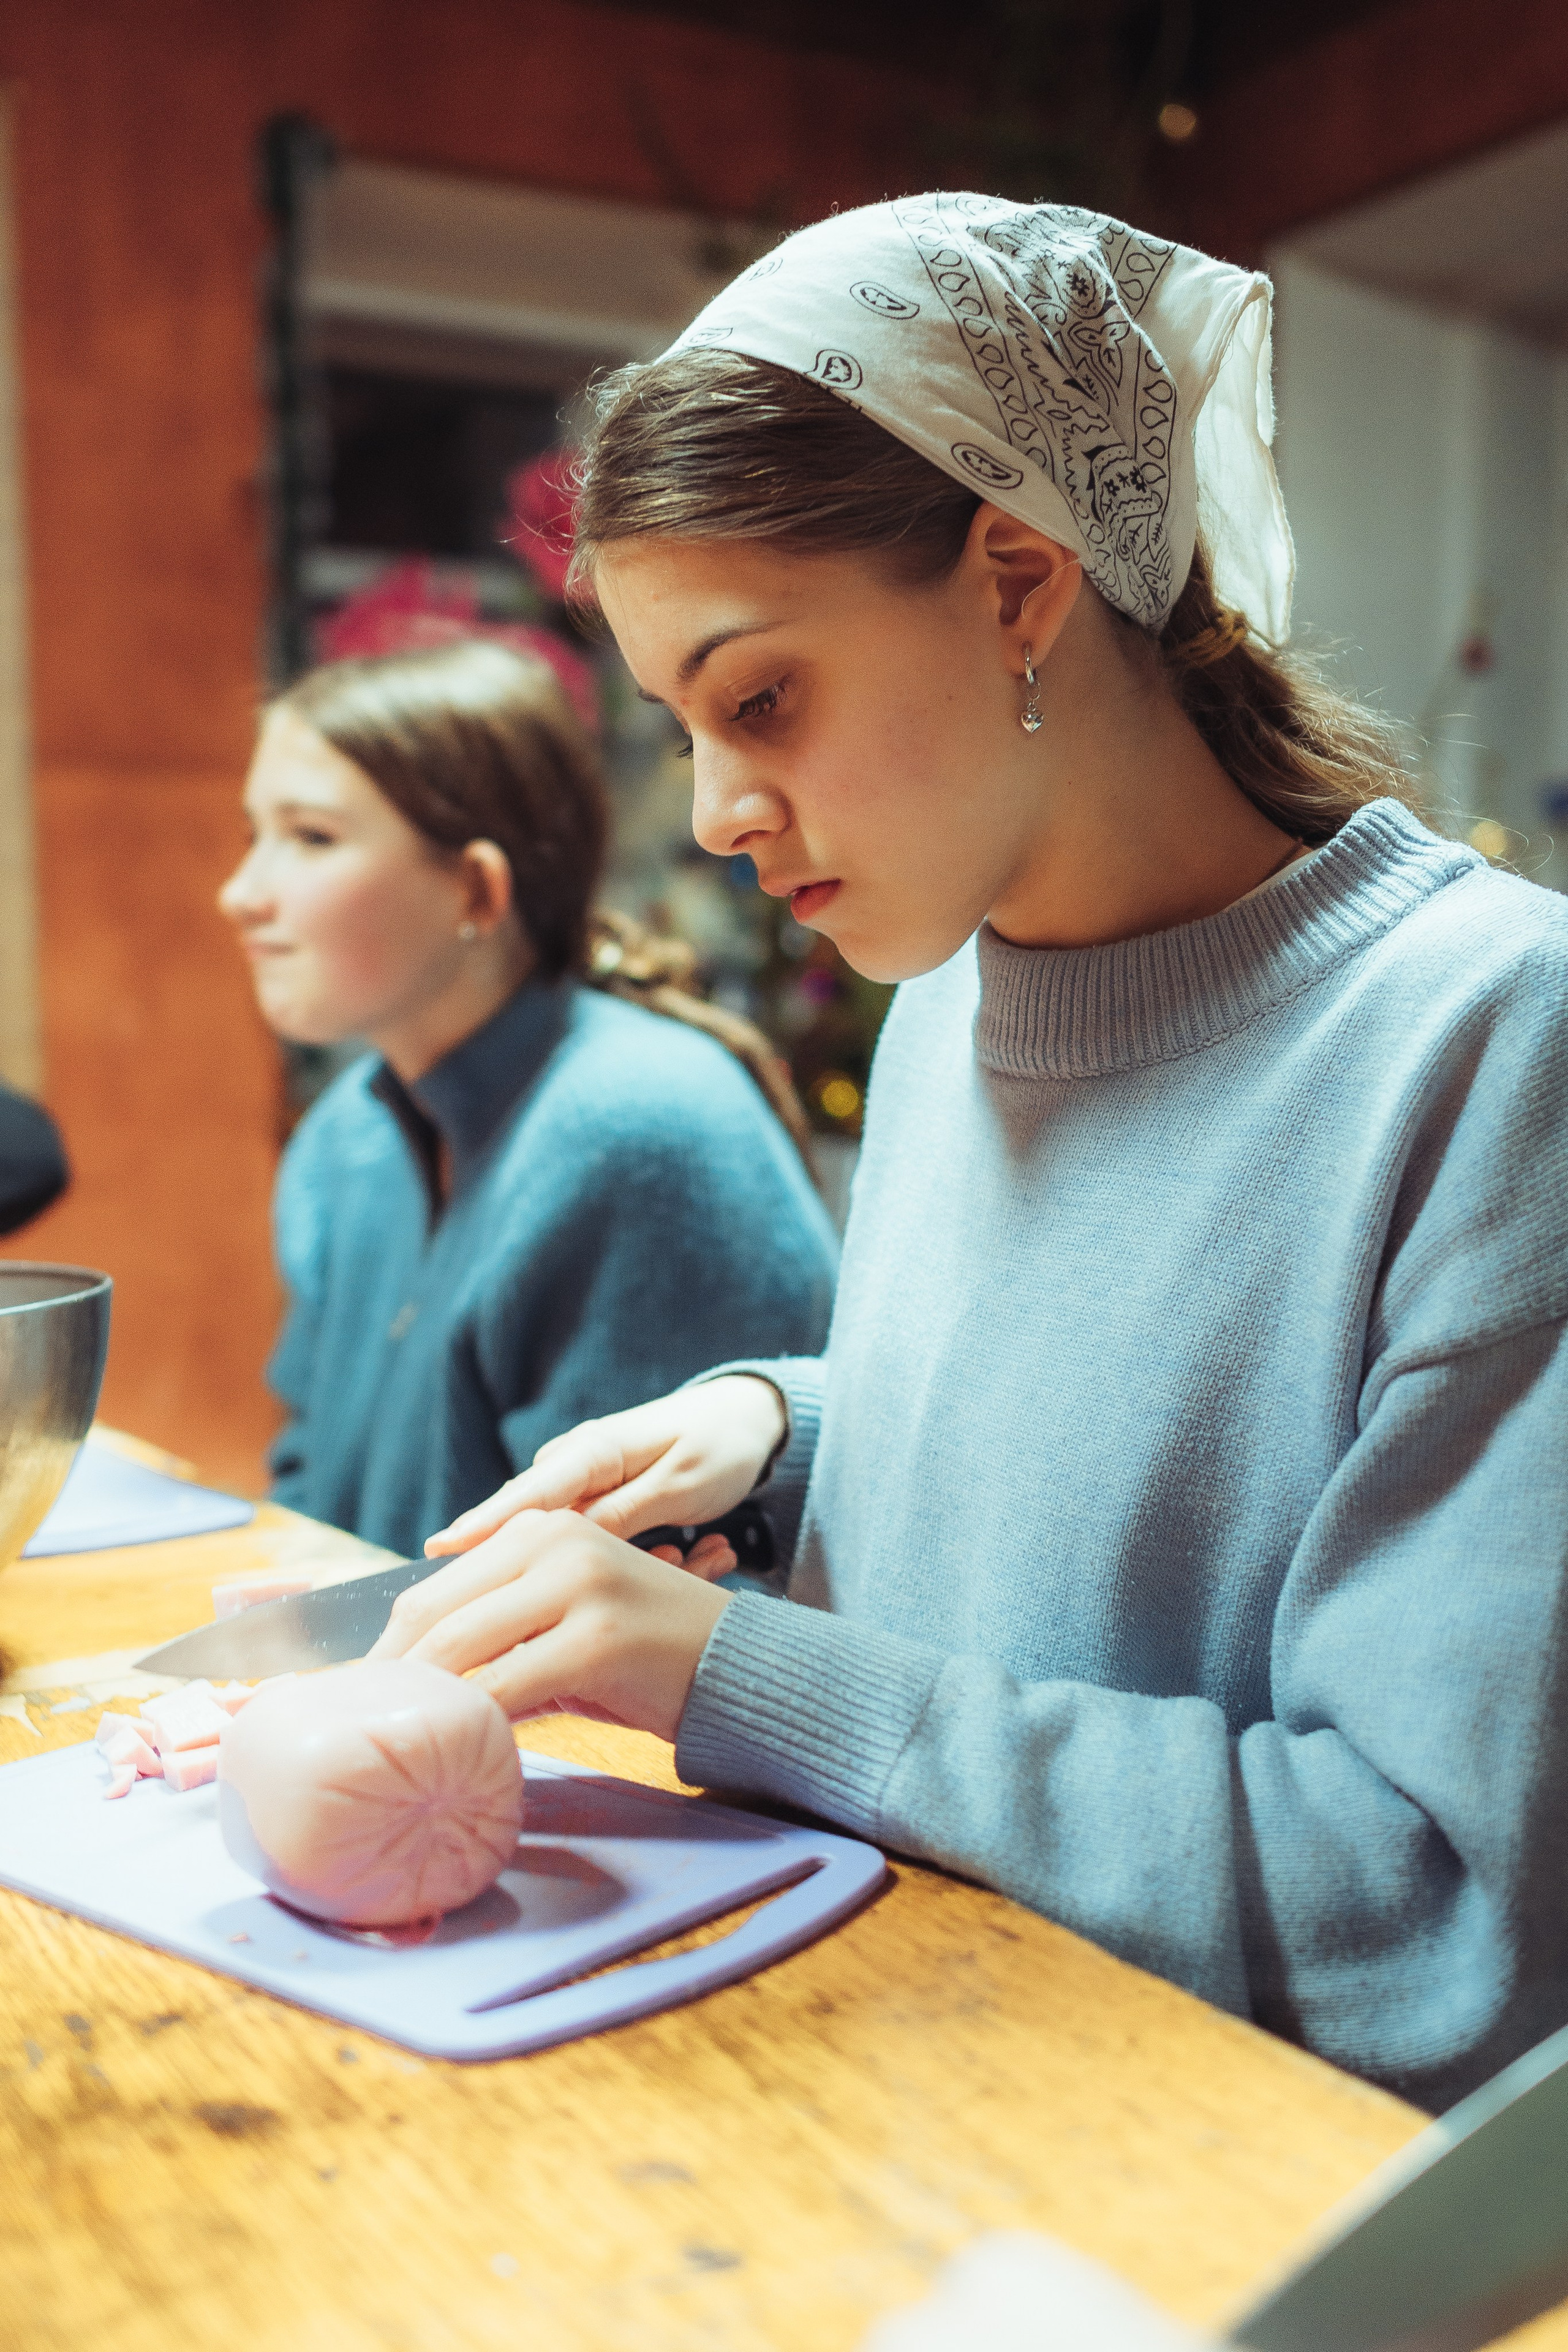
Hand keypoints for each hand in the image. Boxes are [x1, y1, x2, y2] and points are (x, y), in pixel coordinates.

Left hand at [369, 1511, 731, 1737]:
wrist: (738, 1666)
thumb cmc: (643, 1653)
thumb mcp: (565, 1617)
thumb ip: (500, 1632)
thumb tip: (414, 1683)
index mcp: (541, 1529)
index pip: (434, 1590)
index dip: (386, 1647)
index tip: (361, 1694)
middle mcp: (556, 1541)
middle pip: (436, 1612)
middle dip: (389, 1675)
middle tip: (363, 1727)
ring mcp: (578, 1585)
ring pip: (461, 1644)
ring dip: (420, 1698)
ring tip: (396, 1742)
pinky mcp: (597, 1638)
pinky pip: (507, 1685)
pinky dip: (473, 1719)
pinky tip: (456, 1749)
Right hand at [425, 1376, 787, 1556]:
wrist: (744, 1421)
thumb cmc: (718, 1447)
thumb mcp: (679, 1485)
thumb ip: (621, 1514)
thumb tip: (557, 1542)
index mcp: (590, 1451)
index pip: (525, 1495)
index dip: (481, 1526)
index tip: (437, 1551)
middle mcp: (574, 1465)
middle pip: (528, 1527)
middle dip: (535, 1569)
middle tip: (569, 1592)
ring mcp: (582, 1485)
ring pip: (564, 1544)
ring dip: (619, 1566)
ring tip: (692, 1552)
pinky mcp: (596, 1504)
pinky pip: (591, 1544)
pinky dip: (639, 1560)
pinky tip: (698, 1552)